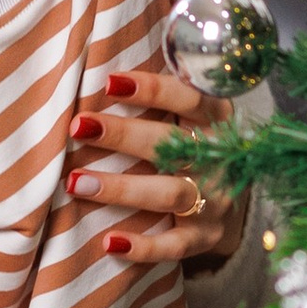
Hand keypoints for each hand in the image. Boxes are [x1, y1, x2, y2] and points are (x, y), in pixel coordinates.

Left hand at [62, 65, 247, 271]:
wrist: (229, 200)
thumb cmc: (192, 142)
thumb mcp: (189, 114)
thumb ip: (161, 94)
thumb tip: (102, 59)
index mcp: (217, 120)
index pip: (192, 100)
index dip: (154, 90)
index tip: (109, 82)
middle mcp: (221, 160)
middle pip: (174, 145)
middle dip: (124, 136)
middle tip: (79, 126)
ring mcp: (215, 202)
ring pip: (171, 193)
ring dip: (122, 188)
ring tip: (76, 182)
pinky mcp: (204, 238)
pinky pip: (175, 246)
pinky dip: (144, 247)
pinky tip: (110, 244)